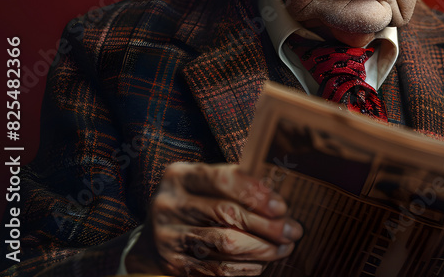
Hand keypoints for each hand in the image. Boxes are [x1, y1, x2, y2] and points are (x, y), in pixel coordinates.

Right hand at [125, 162, 302, 275]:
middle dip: (268, 225)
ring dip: (263, 248)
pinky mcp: (173, 264)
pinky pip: (217, 268)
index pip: (223, 179)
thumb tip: (280, 206)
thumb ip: (236, 186)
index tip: (282, 207)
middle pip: (228, 214)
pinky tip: (262, 263)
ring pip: (226, 243)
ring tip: (284, 247)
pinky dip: (245, 267)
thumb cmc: (193, 204)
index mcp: (180, 176)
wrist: (150, 239)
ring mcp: (168, 236)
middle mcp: (169, 204)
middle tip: (293, 231)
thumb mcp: (205, 186)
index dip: (256, 193)